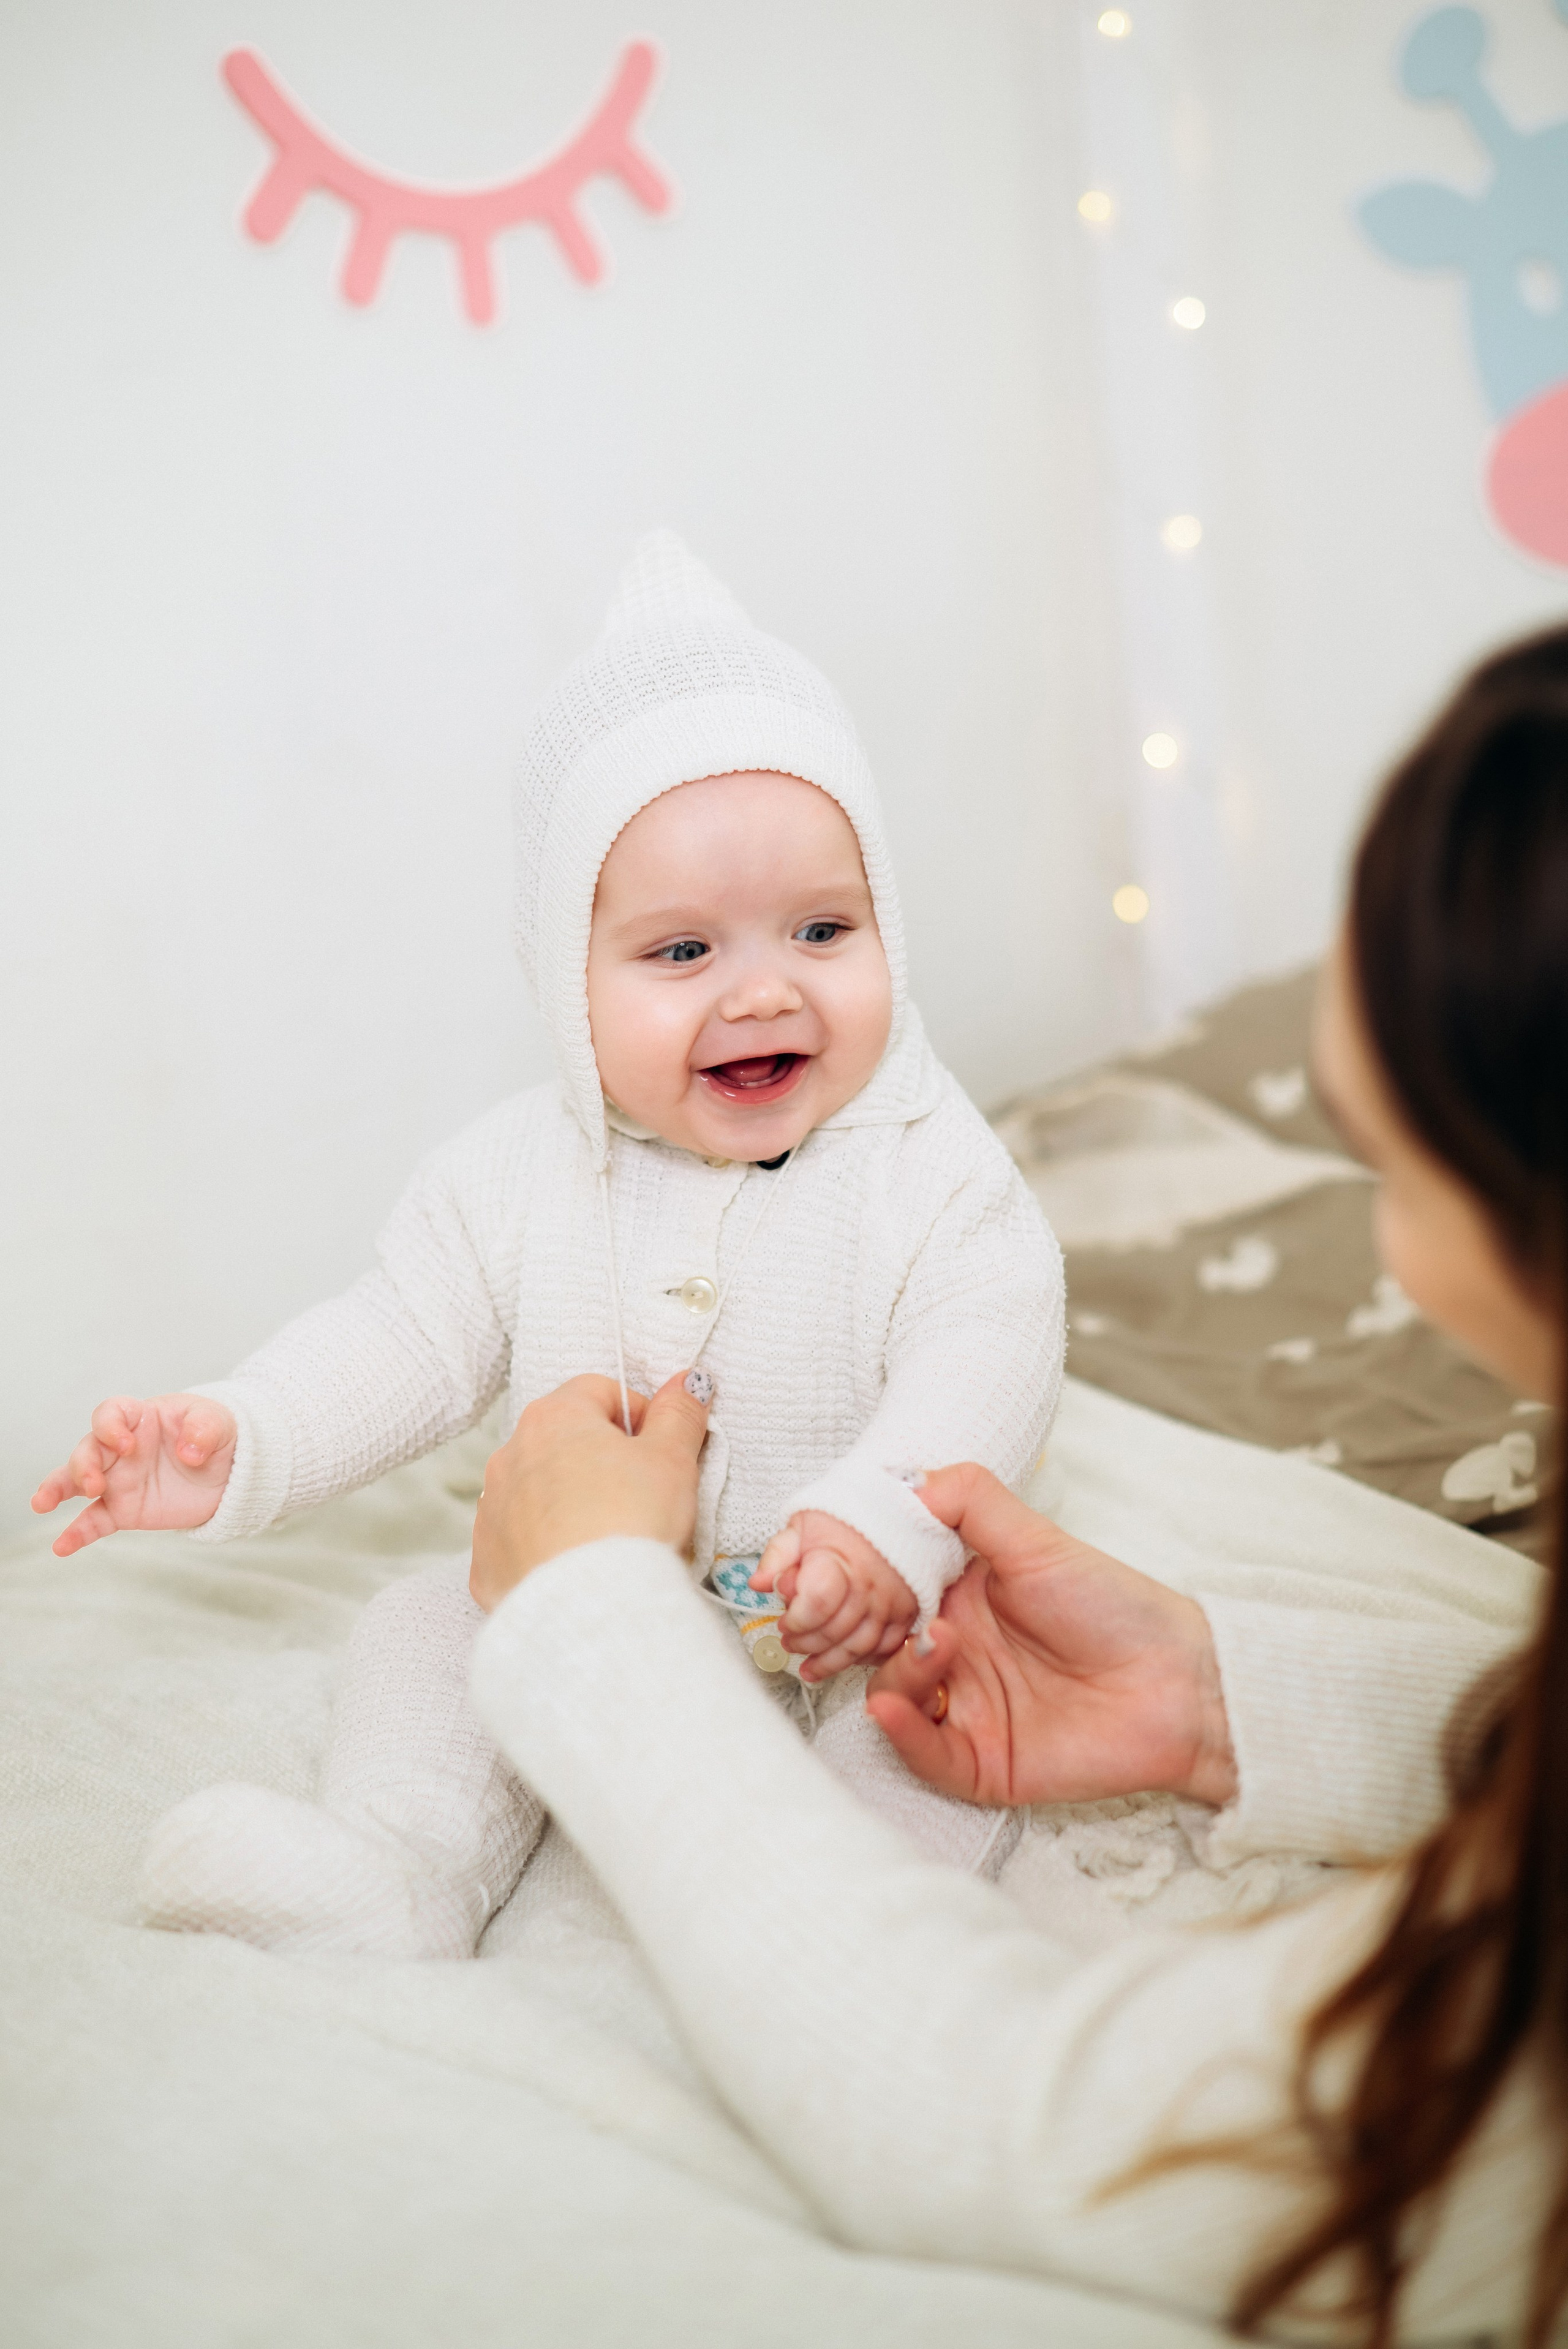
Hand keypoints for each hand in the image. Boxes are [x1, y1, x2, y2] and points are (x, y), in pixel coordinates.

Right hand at [31, 1394, 238, 1556]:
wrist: (229, 1472)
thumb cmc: (216, 1436)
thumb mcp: (219, 1423)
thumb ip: (204, 1430)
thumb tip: (189, 1453)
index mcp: (139, 1418)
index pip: (109, 1414)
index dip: (109, 1426)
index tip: (126, 1444)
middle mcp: (120, 1449)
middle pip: (88, 1450)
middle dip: (83, 1466)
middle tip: (94, 1484)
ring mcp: (118, 1480)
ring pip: (77, 1483)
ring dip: (57, 1490)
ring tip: (41, 1503)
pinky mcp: (124, 1510)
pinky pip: (94, 1522)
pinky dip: (76, 1534)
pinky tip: (61, 1547)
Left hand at [469, 1371, 712, 1611]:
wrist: (591, 1609)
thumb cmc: (632, 1522)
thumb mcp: (672, 1459)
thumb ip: (679, 1413)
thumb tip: (688, 1381)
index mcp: (553, 1418)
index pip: (600, 1391)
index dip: (639, 1417)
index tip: (659, 1452)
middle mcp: (510, 1455)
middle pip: (564, 1441)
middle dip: (601, 1461)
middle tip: (641, 1496)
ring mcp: (491, 1510)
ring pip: (538, 1491)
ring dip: (569, 1502)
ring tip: (609, 1536)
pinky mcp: (488, 1562)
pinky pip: (519, 1543)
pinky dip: (545, 1548)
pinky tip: (577, 1567)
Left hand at [751, 1512, 917, 1682]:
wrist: (895, 1512)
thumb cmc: (844, 1521)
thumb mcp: (803, 1527)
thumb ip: (778, 1557)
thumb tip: (757, 1585)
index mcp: (840, 1561)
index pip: (816, 1605)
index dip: (795, 1621)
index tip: (783, 1622)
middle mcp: (869, 1586)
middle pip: (834, 1632)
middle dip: (805, 1643)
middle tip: (789, 1642)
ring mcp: (892, 1602)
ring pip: (859, 1648)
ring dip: (829, 1662)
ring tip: (809, 1665)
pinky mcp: (907, 1612)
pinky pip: (886, 1648)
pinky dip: (863, 1658)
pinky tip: (843, 1658)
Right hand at [865, 1463, 1236, 1810]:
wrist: (1179, 1684)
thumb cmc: (1116, 1606)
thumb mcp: (1037, 1541)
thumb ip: (971, 1501)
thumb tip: (906, 1477)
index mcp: (957, 1599)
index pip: (882, 1590)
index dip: (851, 1582)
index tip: (825, 1569)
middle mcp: (953, 1653)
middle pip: (874, 1646)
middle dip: (854, 1632)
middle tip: (854, 1616)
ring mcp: (964, 1709)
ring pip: (892, 1696)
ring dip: (897, 1672)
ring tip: (936, 1647)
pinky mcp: (979, 1761)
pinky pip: (922, 1754)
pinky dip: (901, 1732)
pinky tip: (895, 1706)